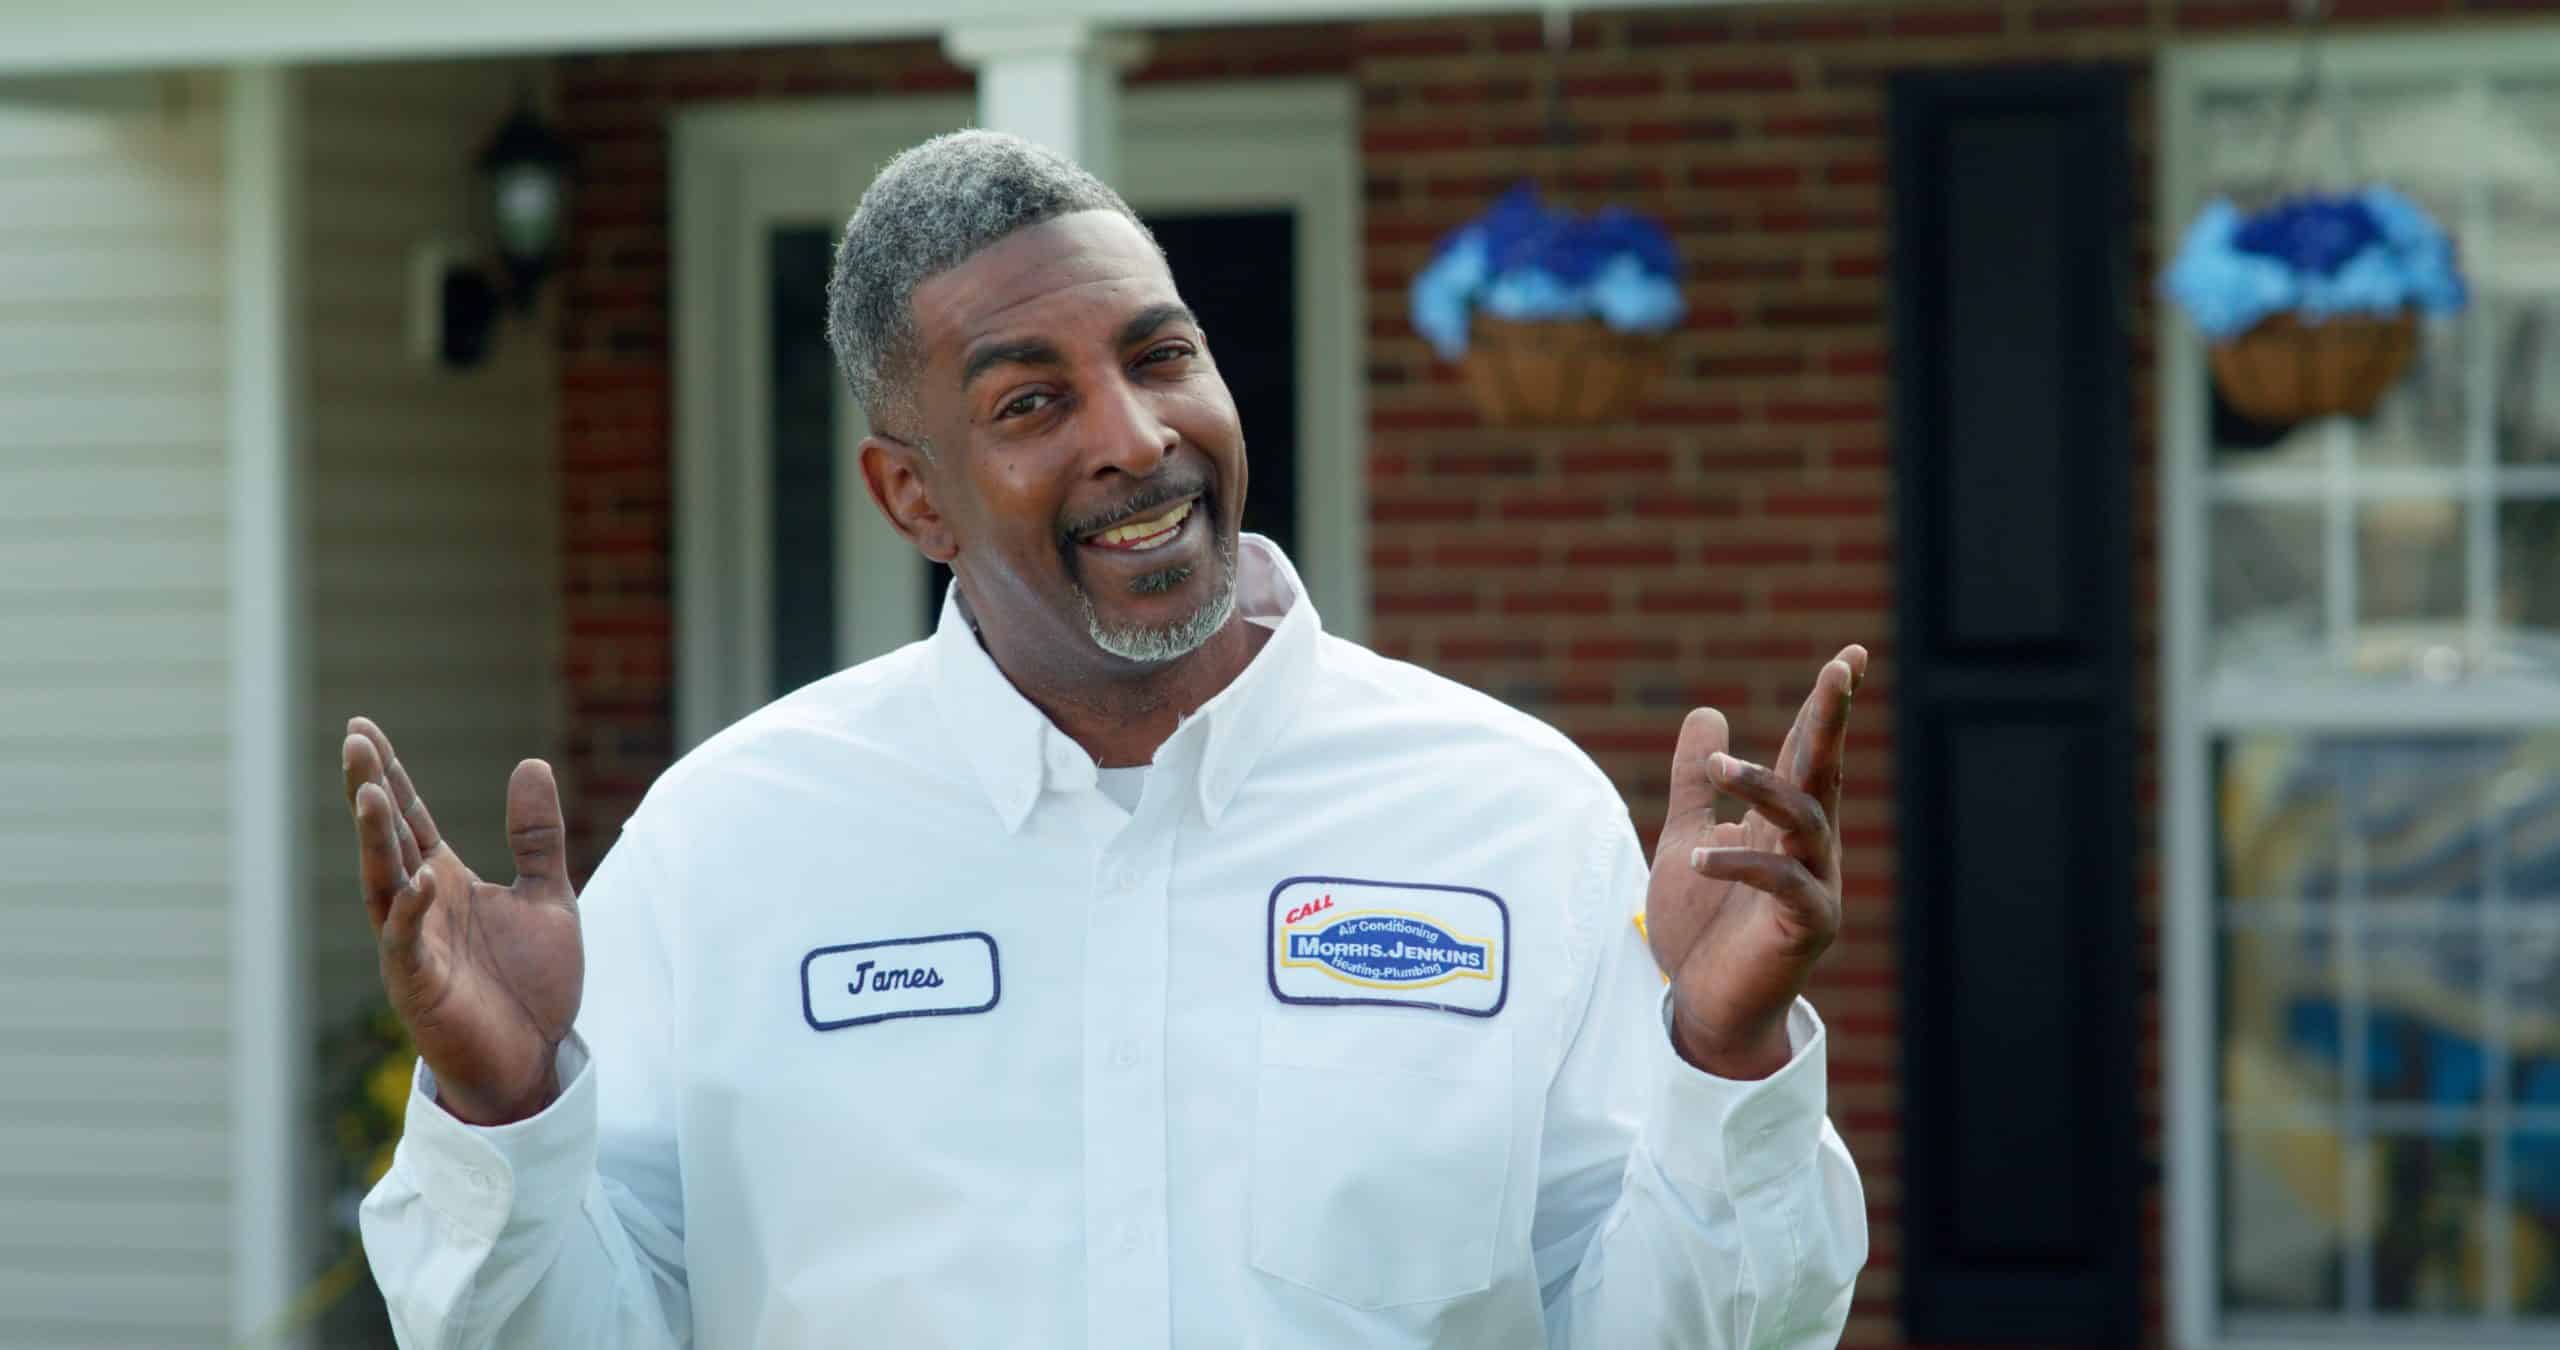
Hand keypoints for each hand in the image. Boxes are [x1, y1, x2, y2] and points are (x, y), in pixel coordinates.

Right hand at [342, 717, 582, 1125]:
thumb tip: (530, 761)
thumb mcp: (549, 897)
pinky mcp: (418, 988)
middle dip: (369, 791)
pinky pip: (406, 944)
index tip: (363, 728)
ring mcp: (413, 947)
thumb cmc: (533, 986)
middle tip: (353, 741)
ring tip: (367, 792)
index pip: (411, 818)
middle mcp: (421, 908)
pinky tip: (421, 879)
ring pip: (383, 884)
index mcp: (446, 883)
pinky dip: (410, 912)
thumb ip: (538, 835)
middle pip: (388, 840)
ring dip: (374, 840)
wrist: (535, 1062)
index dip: (390, 776)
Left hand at [1644, 645, 1866, 1078]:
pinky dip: (1741, 863)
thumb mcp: (1688, 838)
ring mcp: (1815, 884)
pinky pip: (1781, 881)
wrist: (1705, 1007)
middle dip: (1830, 719)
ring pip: (1806, 818)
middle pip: (1823, 770)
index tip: (1848, 655)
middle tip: (1838, 669)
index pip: (1807, 753)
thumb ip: (1695, 783)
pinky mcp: (1806, 926)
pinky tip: (1700, 856)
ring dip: (1763, 785)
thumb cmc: (1702, 928)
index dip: (1824, 706)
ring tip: (1719, 764)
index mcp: (1785, 824)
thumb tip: (1706, 712)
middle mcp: (1810, 847)